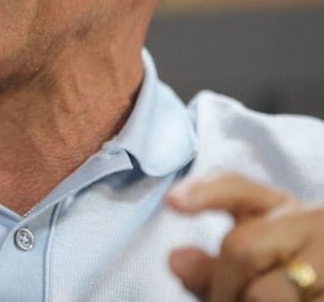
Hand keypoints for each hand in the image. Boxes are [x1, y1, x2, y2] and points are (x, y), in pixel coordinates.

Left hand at [168, 172, 323, 300]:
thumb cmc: (287, 277)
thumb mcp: (251, 264)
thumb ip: (209, 266)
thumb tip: (175, 259)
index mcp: (278, 205)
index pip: (237, 188)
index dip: (204, 192)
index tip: (172, 200)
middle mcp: (307, 221)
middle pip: (241, 248)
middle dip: (221, 286)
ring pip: (263, 293)